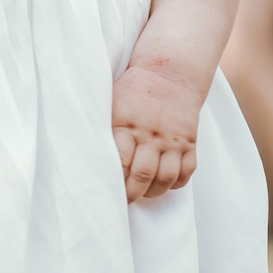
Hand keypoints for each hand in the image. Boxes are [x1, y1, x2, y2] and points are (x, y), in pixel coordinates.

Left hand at [110, 64, 200, 202]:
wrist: (170, 72)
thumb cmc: (134, 89)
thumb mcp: (112, 103)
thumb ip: (103, 129)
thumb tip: (82, 154)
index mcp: (126, 124)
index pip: (119, 162)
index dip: (113, 182)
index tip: (106, 190)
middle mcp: (151, 134)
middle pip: (142, 175)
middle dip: (131, 194)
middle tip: (124, 200)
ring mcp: (172, 139)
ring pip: (166, 178)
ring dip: (154, 192)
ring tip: (144, 192)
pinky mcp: (189, 141)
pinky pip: (186, 172)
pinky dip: (176, 183)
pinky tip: (164, 182)